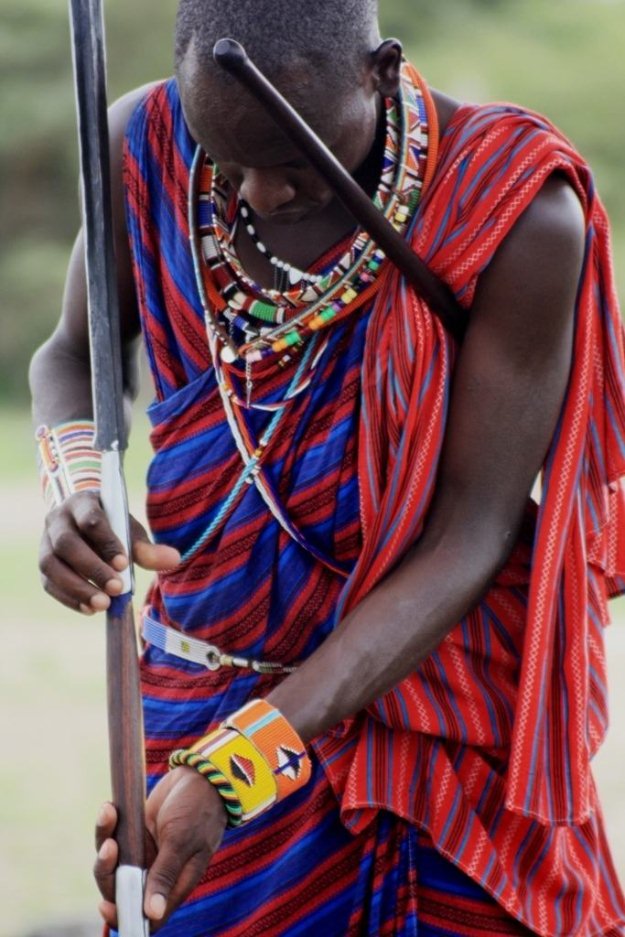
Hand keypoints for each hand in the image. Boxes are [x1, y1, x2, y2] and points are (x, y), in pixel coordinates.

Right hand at [39, 490, 179, 613]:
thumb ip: (147, 546)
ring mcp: (45, 542)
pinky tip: (90, 609)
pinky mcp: (43, 564)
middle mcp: (57, 519)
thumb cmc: (112, 526)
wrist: (84, 523)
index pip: (90, 520)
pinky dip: (69, 598)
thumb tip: (173, 560)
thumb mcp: (130, 530)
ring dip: (77, 588)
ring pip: (51, 565)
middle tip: (117, 589)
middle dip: (92, 568)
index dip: (106, 542)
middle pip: (66, 544)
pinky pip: (49, 583)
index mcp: (82, 503)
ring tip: (103, 604)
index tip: (124, 563)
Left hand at [95, 767, 227, 929]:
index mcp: (174, 884)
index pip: (146, 916)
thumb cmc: (198, 808)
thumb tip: (153, 914)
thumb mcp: (181, 841)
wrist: (200, 775)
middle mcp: (156, 873)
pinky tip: (110, 808)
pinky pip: (112, 837)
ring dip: (104, 842)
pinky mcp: (135, 834)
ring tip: (109, 814)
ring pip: (112, 863)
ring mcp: (144, 853)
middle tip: (110, 847)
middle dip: (108, 871)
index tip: (106, 905)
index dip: (124, 915)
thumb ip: (165, 875)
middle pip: (120, 889)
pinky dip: (107, 825)